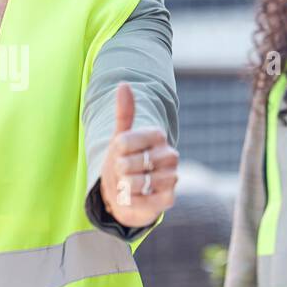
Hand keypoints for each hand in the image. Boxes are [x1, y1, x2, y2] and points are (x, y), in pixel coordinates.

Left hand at [99, 82, 178, 227]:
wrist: (129, 194)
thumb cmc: (125, 162)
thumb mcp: (120, 138)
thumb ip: (124, 113)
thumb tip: (123, 84)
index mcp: (158, 135)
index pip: (123, 141)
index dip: (114, 151)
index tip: (120, 153)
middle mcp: (170, 154)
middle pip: (125, 164)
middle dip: (118, 171)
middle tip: (125, 172)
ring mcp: (172, 177)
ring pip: (132, 183)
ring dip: (123, 187)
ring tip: (130, 185)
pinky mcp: (169, 198)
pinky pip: (140, 200)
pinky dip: (130, 202)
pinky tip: (135, 197)